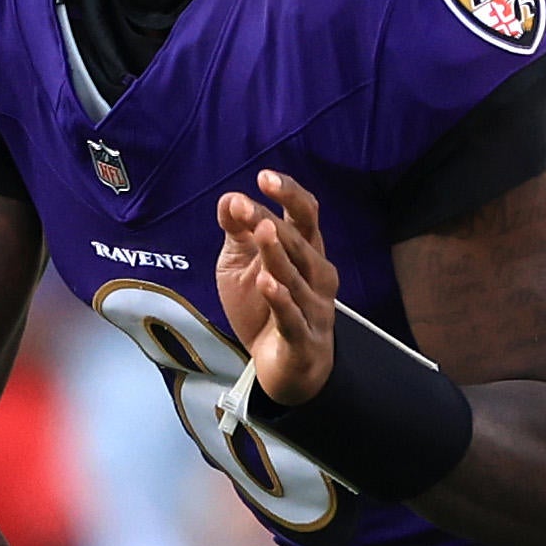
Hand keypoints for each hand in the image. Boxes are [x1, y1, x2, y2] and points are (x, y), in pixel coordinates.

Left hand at [215, 169, 338, 401]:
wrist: (285, 368)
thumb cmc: (265, 309)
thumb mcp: (240, 265)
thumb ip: (237, 233)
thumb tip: (229, 199)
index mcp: (306, 251)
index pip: (305, 214)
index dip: (288, 194)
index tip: (264, 177)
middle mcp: (317, 275)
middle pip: (301, 241)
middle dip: (272, 221)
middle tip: (246, 207)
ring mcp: (314, 307)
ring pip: (297, 276)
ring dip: (278, 253)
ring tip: (260, 231)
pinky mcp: (303, 338)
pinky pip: (292, 317)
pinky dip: (280, 300)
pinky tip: (267, 283)